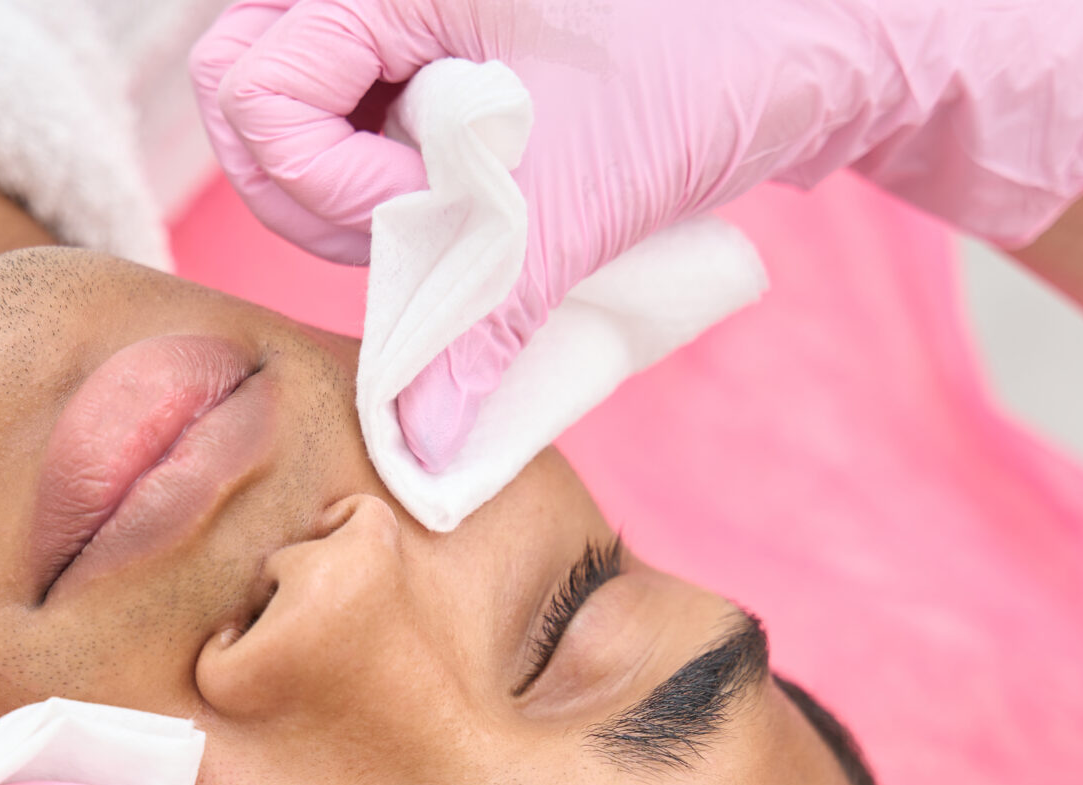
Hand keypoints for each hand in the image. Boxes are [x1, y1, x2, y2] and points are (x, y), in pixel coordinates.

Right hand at [192, 0, 1082, 468]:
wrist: (829, 30)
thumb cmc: (720, 54)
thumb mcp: (585, 191)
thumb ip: (485, 317)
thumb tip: (420, 443)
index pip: (252, 92)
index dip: (324, 179)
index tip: (433, 209)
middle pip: (257, 117)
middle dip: (339, 201)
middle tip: (449, 227)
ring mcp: (403, 18)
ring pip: (304, 137)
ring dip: (378, 208)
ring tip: (488, 214)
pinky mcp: (433, 61)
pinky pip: (365, 140)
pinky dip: (413, 198)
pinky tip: (490, 206)